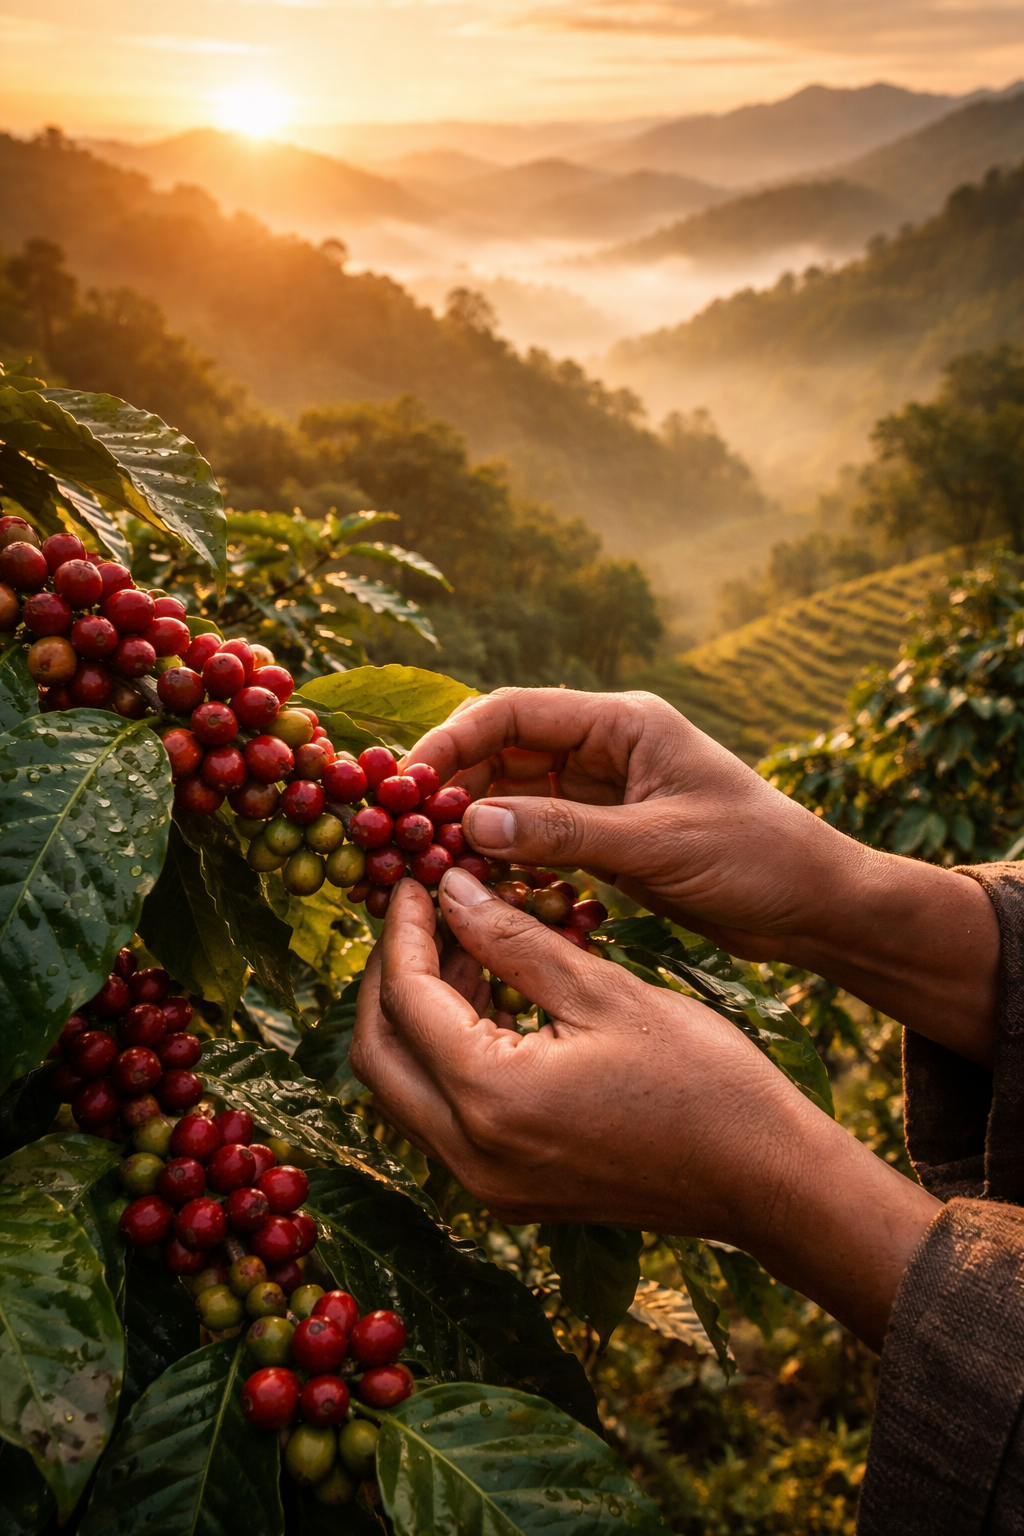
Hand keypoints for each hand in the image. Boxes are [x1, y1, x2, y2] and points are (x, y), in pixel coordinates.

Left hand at [352, 871, 941, 1351]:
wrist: (764, 1179)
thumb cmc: (702, 1078)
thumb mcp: (603, 991)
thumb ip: (514, 940)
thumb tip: (450, 890)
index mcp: (491, 1099)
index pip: (406, 999)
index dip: (403, 931)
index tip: (416, 882)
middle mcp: (469, 1154)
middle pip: (377, 1053)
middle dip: (387, 976)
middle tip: (420, 914)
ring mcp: (485, 1183)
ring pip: (403, 1088)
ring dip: (414, 1015)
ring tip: (461, 945)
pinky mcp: (507, 1191)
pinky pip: (443, 1116)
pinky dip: (447, 1055)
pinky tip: (489, 998)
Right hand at [405, 687, 999, 1067]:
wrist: (815, 905)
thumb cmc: (755, 858)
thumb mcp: (658, 845)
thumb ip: (566, 833)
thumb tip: (471, 823)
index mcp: (623, 723)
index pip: (516, 712)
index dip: (455, 738)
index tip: (408, 781)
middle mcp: (606, 748)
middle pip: (505, 751)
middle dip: (453, 786)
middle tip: (401, 831)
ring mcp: (604, 792)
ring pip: (515, 797)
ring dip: (474, 825)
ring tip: (426, 862)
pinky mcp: (608, 835)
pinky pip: (538, 835)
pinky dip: (506, 855)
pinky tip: (476, 883)